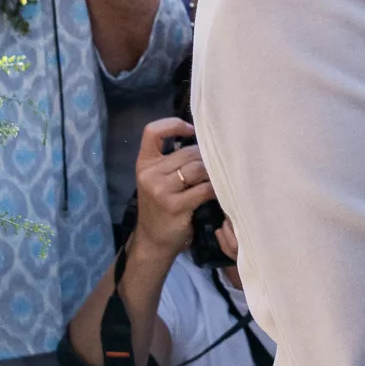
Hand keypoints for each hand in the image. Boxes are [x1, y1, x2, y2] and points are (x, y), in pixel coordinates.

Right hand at [133, 119, 212, 260]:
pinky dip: (216, 189)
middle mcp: (149, 174)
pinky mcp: (175, 205)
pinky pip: (204, 188)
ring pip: (198, 168)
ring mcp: (161, 190)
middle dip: (205, 157)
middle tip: (216, 166)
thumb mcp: (157, 181)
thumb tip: (205, 142)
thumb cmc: (160, 208)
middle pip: (187, 152)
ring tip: (218, 178)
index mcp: (144, 164)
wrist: (153, 241)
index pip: (152, 132)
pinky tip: (219, 192)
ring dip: (212, 173)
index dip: (174, 124)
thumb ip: (172, 161)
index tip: (192, 130)